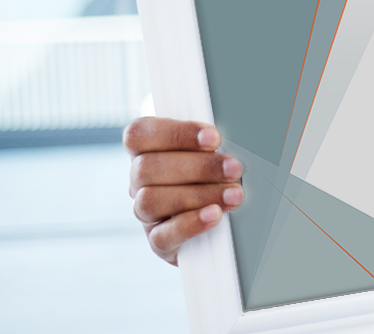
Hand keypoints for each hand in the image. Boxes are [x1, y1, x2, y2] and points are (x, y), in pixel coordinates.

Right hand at [125, 117, 244, 265]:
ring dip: (198, 195)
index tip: (214, 138)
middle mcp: (139, 181)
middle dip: (198, 167)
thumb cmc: (218, 175)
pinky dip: (191, 224)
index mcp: (147, 150)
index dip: (175, 133)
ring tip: (234, 195)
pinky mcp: (158, 241)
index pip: (138, 134)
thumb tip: (235, 133)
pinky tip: (215, 215)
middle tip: (234, 168)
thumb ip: (212, 142)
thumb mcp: (215, 153)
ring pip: (150, 200)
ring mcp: (145, 213)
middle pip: (146, 168)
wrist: (223, 223)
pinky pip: (161, 236)